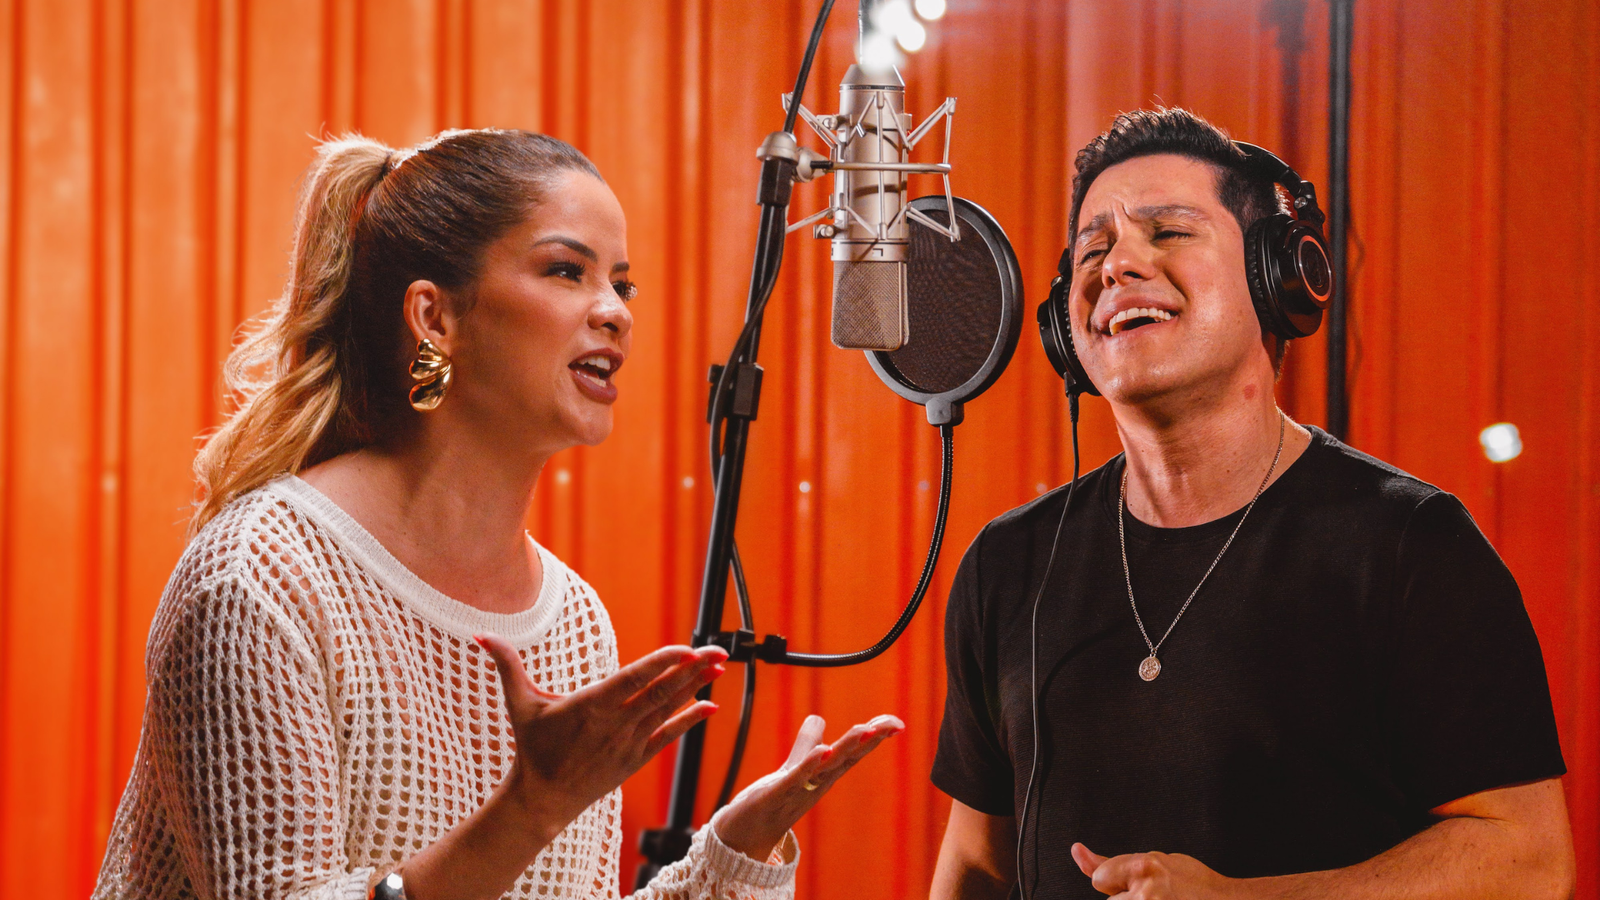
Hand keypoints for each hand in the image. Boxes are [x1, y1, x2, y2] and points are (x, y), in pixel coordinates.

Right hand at [475, 633, 727, 836]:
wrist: (543, 799)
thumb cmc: (532, 747)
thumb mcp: (519, 703)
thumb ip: (507, 665)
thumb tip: (481, 636)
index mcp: (592, 705)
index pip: (634, 679)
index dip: (663, 664)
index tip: (687, 649)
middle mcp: (616, 723)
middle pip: (660, 692)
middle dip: (692, 671)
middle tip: (720, 652)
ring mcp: (629, 742)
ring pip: (667, 709)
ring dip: (695, 687)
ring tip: (719, 668)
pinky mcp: (635, 758)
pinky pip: (667, 737)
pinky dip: (688, 721)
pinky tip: (710, 707)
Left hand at [712, 713, 904, 860]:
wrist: (745, 834)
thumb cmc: (774, 801)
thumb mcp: (794, 766)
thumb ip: (807, 742)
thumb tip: (819, 717)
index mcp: (824, 774)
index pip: (853, 752)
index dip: (873, 737)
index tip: (896, 722)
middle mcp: (817, 783)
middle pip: (847, 758)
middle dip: (868, 740)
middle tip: (889, 725)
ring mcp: (798, 789)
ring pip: (826, 767)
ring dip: (845, 748)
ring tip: (863, 729)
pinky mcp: (775, 794)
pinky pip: (796, 778)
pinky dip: (809, 765)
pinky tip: (823, 750)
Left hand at [1073, 843, 1235, 898]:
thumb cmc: (1192, 883)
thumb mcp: (1155, 861)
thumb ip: (1114, 863)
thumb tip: (1077, 852)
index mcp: (1144, 867)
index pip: (1100, 879)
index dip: (1116, 881)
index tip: (1134, 883)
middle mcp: (1146, 893)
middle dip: (1126, 899)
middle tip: (1157, 897)